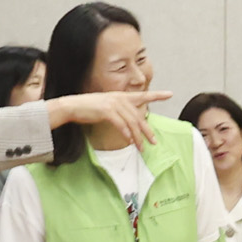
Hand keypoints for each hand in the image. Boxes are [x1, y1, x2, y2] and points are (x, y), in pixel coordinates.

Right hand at [51, 89, 170, 145]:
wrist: (72, 106)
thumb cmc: (89, 108)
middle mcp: (120, 99)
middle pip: (139, 116)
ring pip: (132, 123)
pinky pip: (121, 125)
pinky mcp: (107, 111)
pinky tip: (129, 141)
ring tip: (141, 147)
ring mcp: (114, 104)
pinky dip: (126, 134)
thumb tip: (130, 123)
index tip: (170, 94)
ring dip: (137, 137)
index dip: (157, 95)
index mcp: (121, 96)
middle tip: (154, 142)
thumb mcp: (107, 107)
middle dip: (147, 131)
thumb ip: (120, 111)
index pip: (143, 96)